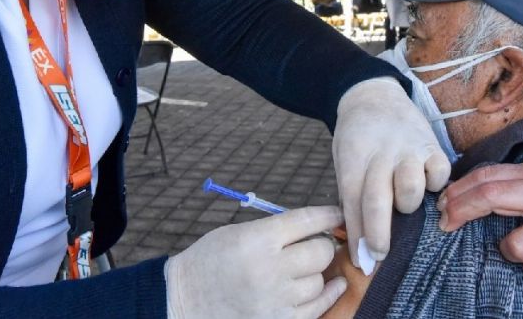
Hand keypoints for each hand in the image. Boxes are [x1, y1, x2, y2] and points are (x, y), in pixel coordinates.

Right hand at [166, 206, 346, 318]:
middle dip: (322, 246)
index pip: (307, 220)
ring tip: (304, 269)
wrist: (185, 301)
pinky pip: (318, 306)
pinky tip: (332, 285)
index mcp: (257, 239)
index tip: (337, 215)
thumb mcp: (240, 233)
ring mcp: (275, 299)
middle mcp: (269, 269)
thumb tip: (321, 226)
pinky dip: (327, 294)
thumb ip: (278, 230)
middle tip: (316, 245)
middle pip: (321, 252)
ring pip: (320, 280)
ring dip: (316, 273)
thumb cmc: (211, 260)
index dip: (329, 215)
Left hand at [333, 78, 450, 267]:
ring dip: (407, 205)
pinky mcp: (432, 145)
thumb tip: (359, 242)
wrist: (372, 94)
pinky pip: (440, 173)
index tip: (362, 261)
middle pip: (378, 201)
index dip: (357, 236)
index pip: (353, 204)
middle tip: (379, 255)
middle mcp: (380, 154)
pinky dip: (435, 185)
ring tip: (404, 204)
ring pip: (410, 188)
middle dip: (378, 236)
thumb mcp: (343, 160)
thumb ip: (351, 195)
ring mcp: (408, 149)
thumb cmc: (357, 137)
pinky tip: (427, 185)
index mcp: (353, 159)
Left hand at [436, 156, 522, 283]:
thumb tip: (476, 189)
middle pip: (491, 197)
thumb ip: (518, 180)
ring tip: (520, 249)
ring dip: (509, 252)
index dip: (458, 191)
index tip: (442, 204)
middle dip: (460, 211)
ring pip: (516, 246)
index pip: (487, 177)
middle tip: (446, 224)